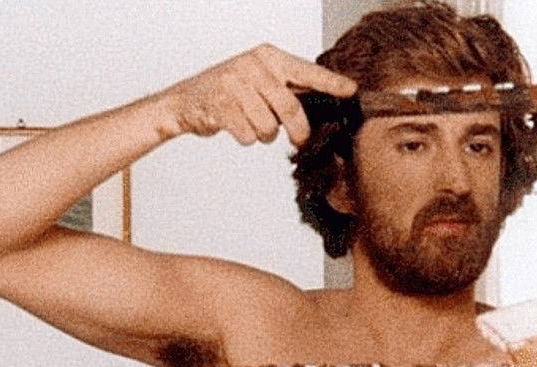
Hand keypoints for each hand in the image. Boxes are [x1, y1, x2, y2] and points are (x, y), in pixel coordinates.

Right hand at [162, 44, 356, 146]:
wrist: (186, 101)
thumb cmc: (229, 92)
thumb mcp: (260, 80)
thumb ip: (288, 88)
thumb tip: (324, 103)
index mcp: (268, 57)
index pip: (306, 71)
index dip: (331, 83)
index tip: (351, 91)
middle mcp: (252, 66)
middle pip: (290, 107)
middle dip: (298, 130)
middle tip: (300, 138)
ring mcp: (234, 84)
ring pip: (268, 127)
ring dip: (264, 135)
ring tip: (252, 124)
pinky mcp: (220, 106)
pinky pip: (248, 135)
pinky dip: (246, 138)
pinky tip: (235, 126)